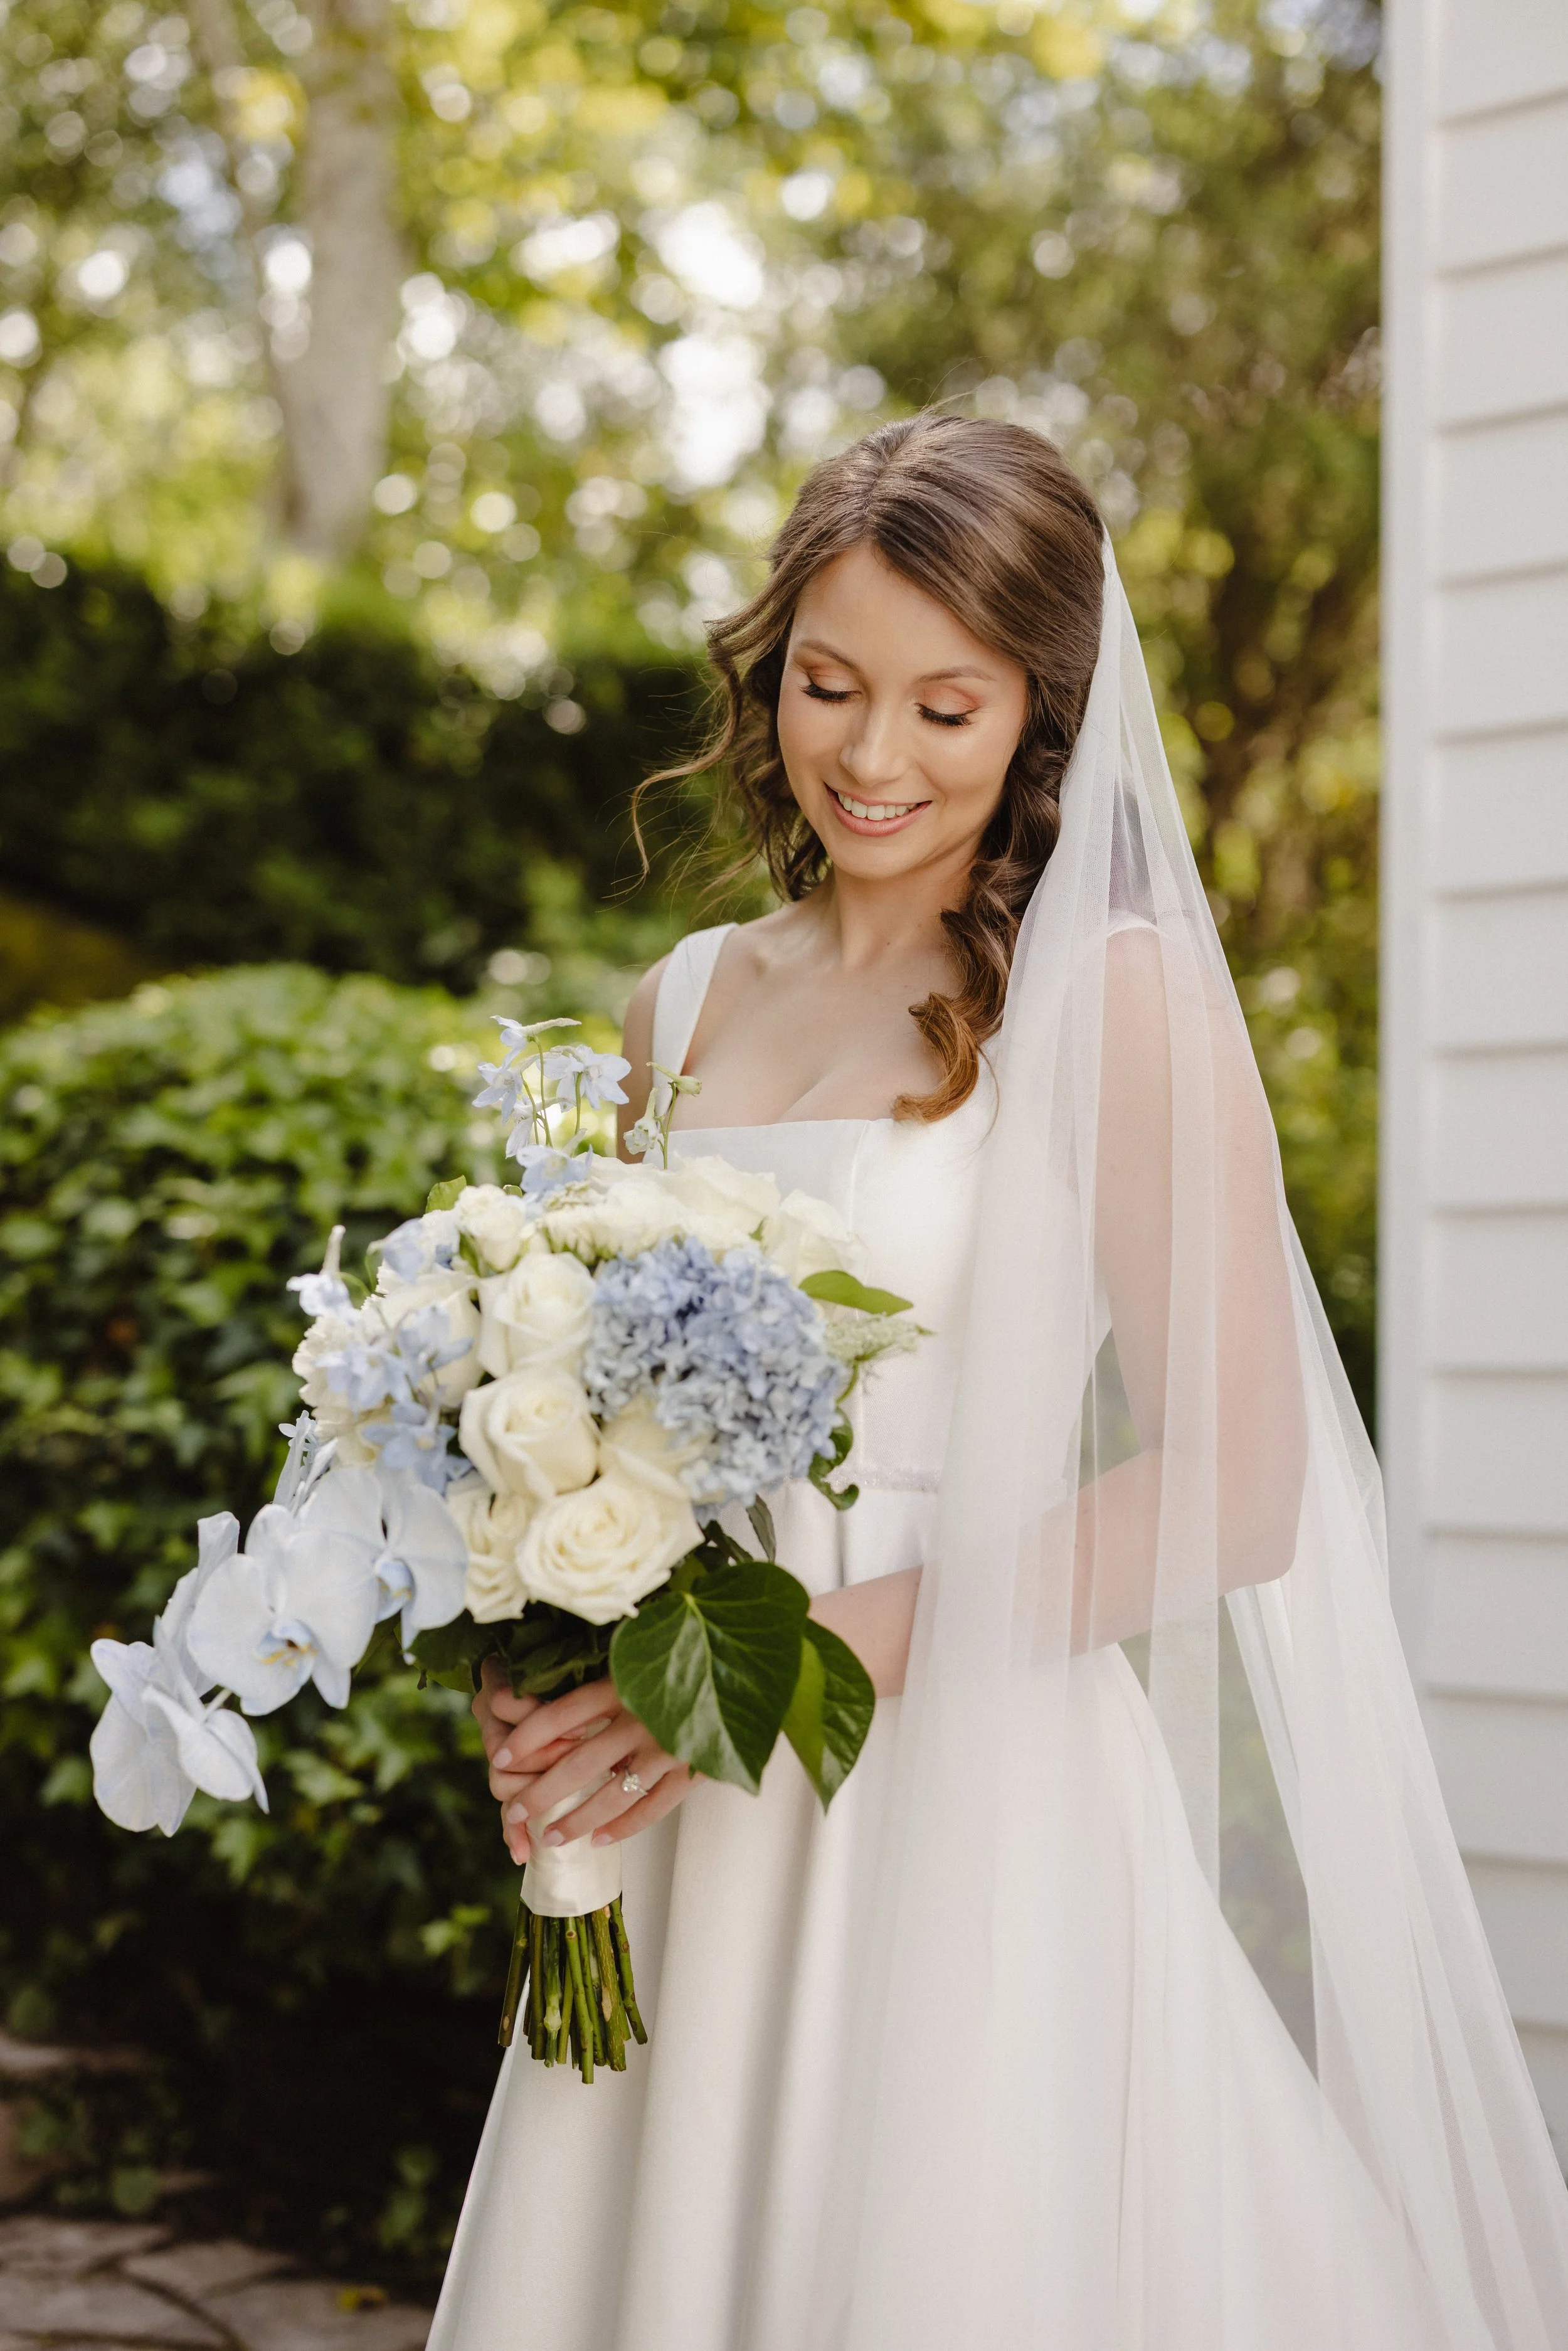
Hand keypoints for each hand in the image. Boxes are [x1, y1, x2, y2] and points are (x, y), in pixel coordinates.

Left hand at [473, 1660, 695, 1864]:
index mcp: (626, 1682)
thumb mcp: (645, 1655)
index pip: (563, 1713)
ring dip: (577, 1819)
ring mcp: (670, 1747)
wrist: (752, 1663)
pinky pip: (653, 1807)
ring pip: (612, 1794)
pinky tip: (601, 1839)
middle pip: (579, 1762)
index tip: (502, 1756)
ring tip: (551, 1837)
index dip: (528, 1737)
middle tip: (513, 1810)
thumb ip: (610, 1678)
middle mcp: (643, 1716)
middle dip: (540, 1792)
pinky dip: (625, 1826)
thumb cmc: (691, 1653)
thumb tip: (563, 1706)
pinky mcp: (695, 1769)